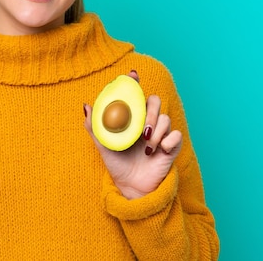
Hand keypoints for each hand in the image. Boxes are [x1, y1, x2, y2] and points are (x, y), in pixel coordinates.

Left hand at [83, 71, 182, 198]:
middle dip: (150, 112)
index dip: (134, 82)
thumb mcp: (102, 145)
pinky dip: (168, 142)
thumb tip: (87, 106)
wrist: (131, 186)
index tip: (132, 75)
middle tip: (142, 130)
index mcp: (131, 118)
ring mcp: (160, 133)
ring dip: (156, 132)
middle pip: (154, 101)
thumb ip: (94, 126)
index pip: (135, 94)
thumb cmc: (117, 164)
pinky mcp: (171, 145)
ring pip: (166, 118)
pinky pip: (176, 135)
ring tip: (146, 147)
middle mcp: (146, 121)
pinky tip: (157, 151)